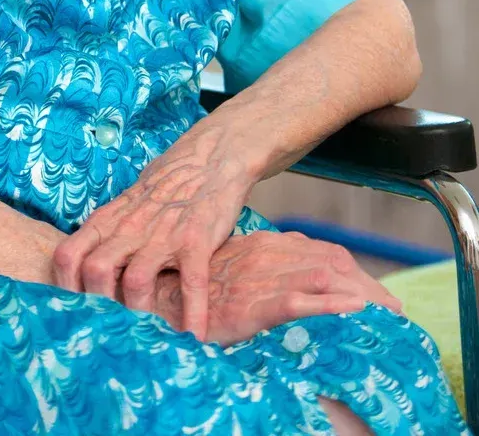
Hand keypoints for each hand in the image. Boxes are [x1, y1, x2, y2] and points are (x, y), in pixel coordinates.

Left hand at [52, 122, 252, 339]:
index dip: (63, 287)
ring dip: (138, 315)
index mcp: (108, 221)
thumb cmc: (165, 186)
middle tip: (108, 334)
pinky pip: (191, 283)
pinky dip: (192, 314)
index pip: (68, 254)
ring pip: (135, 281)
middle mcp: (130, 228)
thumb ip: (106, 235)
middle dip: (97, 308)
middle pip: (95, 272)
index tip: (72, 314)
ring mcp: (163, 234)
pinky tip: (194, 338)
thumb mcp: (125, 206)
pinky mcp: (196, 240)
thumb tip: (82, 271)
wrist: (209, 158)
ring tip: (147, 340)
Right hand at [149, 231, 403, 344]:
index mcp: (269, 246)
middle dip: (367, 285)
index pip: (323, 254)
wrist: (165, 292)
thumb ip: (263, 266)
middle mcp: (272, 256)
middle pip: (333, 265)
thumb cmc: (198, 282)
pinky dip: (331, 303)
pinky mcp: (257, 303)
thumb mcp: (236, 267)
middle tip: (394, 308)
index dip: (353, 272)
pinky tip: (356, 308)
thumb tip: (289, 274)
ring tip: (388, 312)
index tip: (374, 292)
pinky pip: (302, 301)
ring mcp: (266, 278)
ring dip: (361, 294)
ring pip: (324, 279)